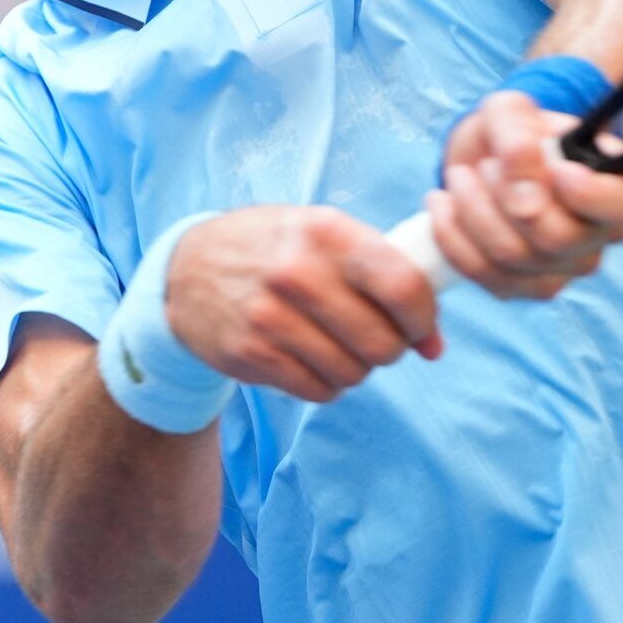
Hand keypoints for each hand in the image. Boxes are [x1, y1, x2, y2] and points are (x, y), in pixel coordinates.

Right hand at [165, 207, 442, 403]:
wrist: (188, 268)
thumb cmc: (275, 248)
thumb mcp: (325, 234)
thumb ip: (384, 276)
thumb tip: (435, 344)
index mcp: (327, 231)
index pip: (402, 285)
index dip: (424, 317)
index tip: (422, 328)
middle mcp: (298, 272)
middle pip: (381, 342)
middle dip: (390, 348)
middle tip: (375, 337)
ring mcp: (270, 316)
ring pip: (352, 373)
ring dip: (355, 368)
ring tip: (336, 344)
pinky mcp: (250, 354)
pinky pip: (318, 391)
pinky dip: (325, 383)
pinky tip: (310, 358)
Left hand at [428, 90, 622, 299]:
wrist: (484, 156)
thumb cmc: (511, 130)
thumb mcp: (510, 111)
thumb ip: (519, 140)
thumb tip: (526, 202)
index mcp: (619, 185)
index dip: (592, 194)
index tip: (555, 167)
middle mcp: (600, 235)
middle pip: (558, 239)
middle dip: (505, 197)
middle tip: (485, 165)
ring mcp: (564, 268)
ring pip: (516, 259)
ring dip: (473, 213)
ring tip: (459, 177)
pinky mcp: (524, 286)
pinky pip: (487, 276)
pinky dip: (454, 238)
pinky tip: (442, 204)